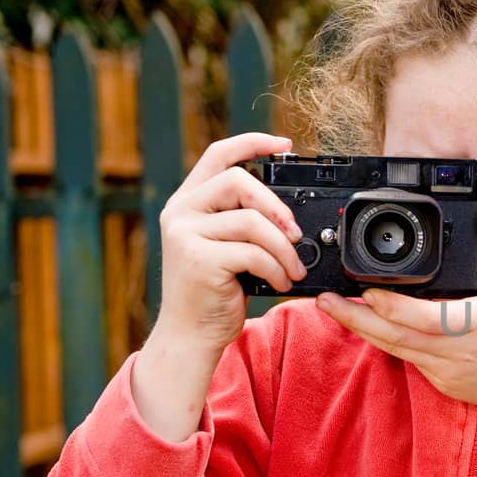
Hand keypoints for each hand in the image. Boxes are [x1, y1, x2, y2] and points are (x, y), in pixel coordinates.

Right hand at [151, 132, 307, 354]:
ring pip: (252, 221)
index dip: (253, 142)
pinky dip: (276, 268)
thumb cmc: (214, 292)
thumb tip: (289, 213)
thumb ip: (242, 220)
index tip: (284, 145)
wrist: (191, 334)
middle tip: (295, 234)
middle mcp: (180, 212)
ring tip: (292, 269)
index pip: (219, 155)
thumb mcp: (226, 246)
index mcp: (187, 202)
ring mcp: (185, 235)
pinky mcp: (198, 260)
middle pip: (239, 182)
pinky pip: (253, 253)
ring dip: (283, 248)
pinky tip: (279, 281)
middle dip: (277, 207)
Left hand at [315, 231, 476, 427]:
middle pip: (391, 335)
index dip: (387, 304)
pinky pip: (410, 360)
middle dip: (353, 318)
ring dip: (363, 329)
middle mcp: (451, 350)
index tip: (364, 289)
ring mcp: (444, 370)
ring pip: (394, 348)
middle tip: (323, 300)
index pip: (418, 315)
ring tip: (336, 309)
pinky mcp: (443, 383)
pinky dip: (389, 342)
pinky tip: (373, 328)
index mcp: (470, 324)